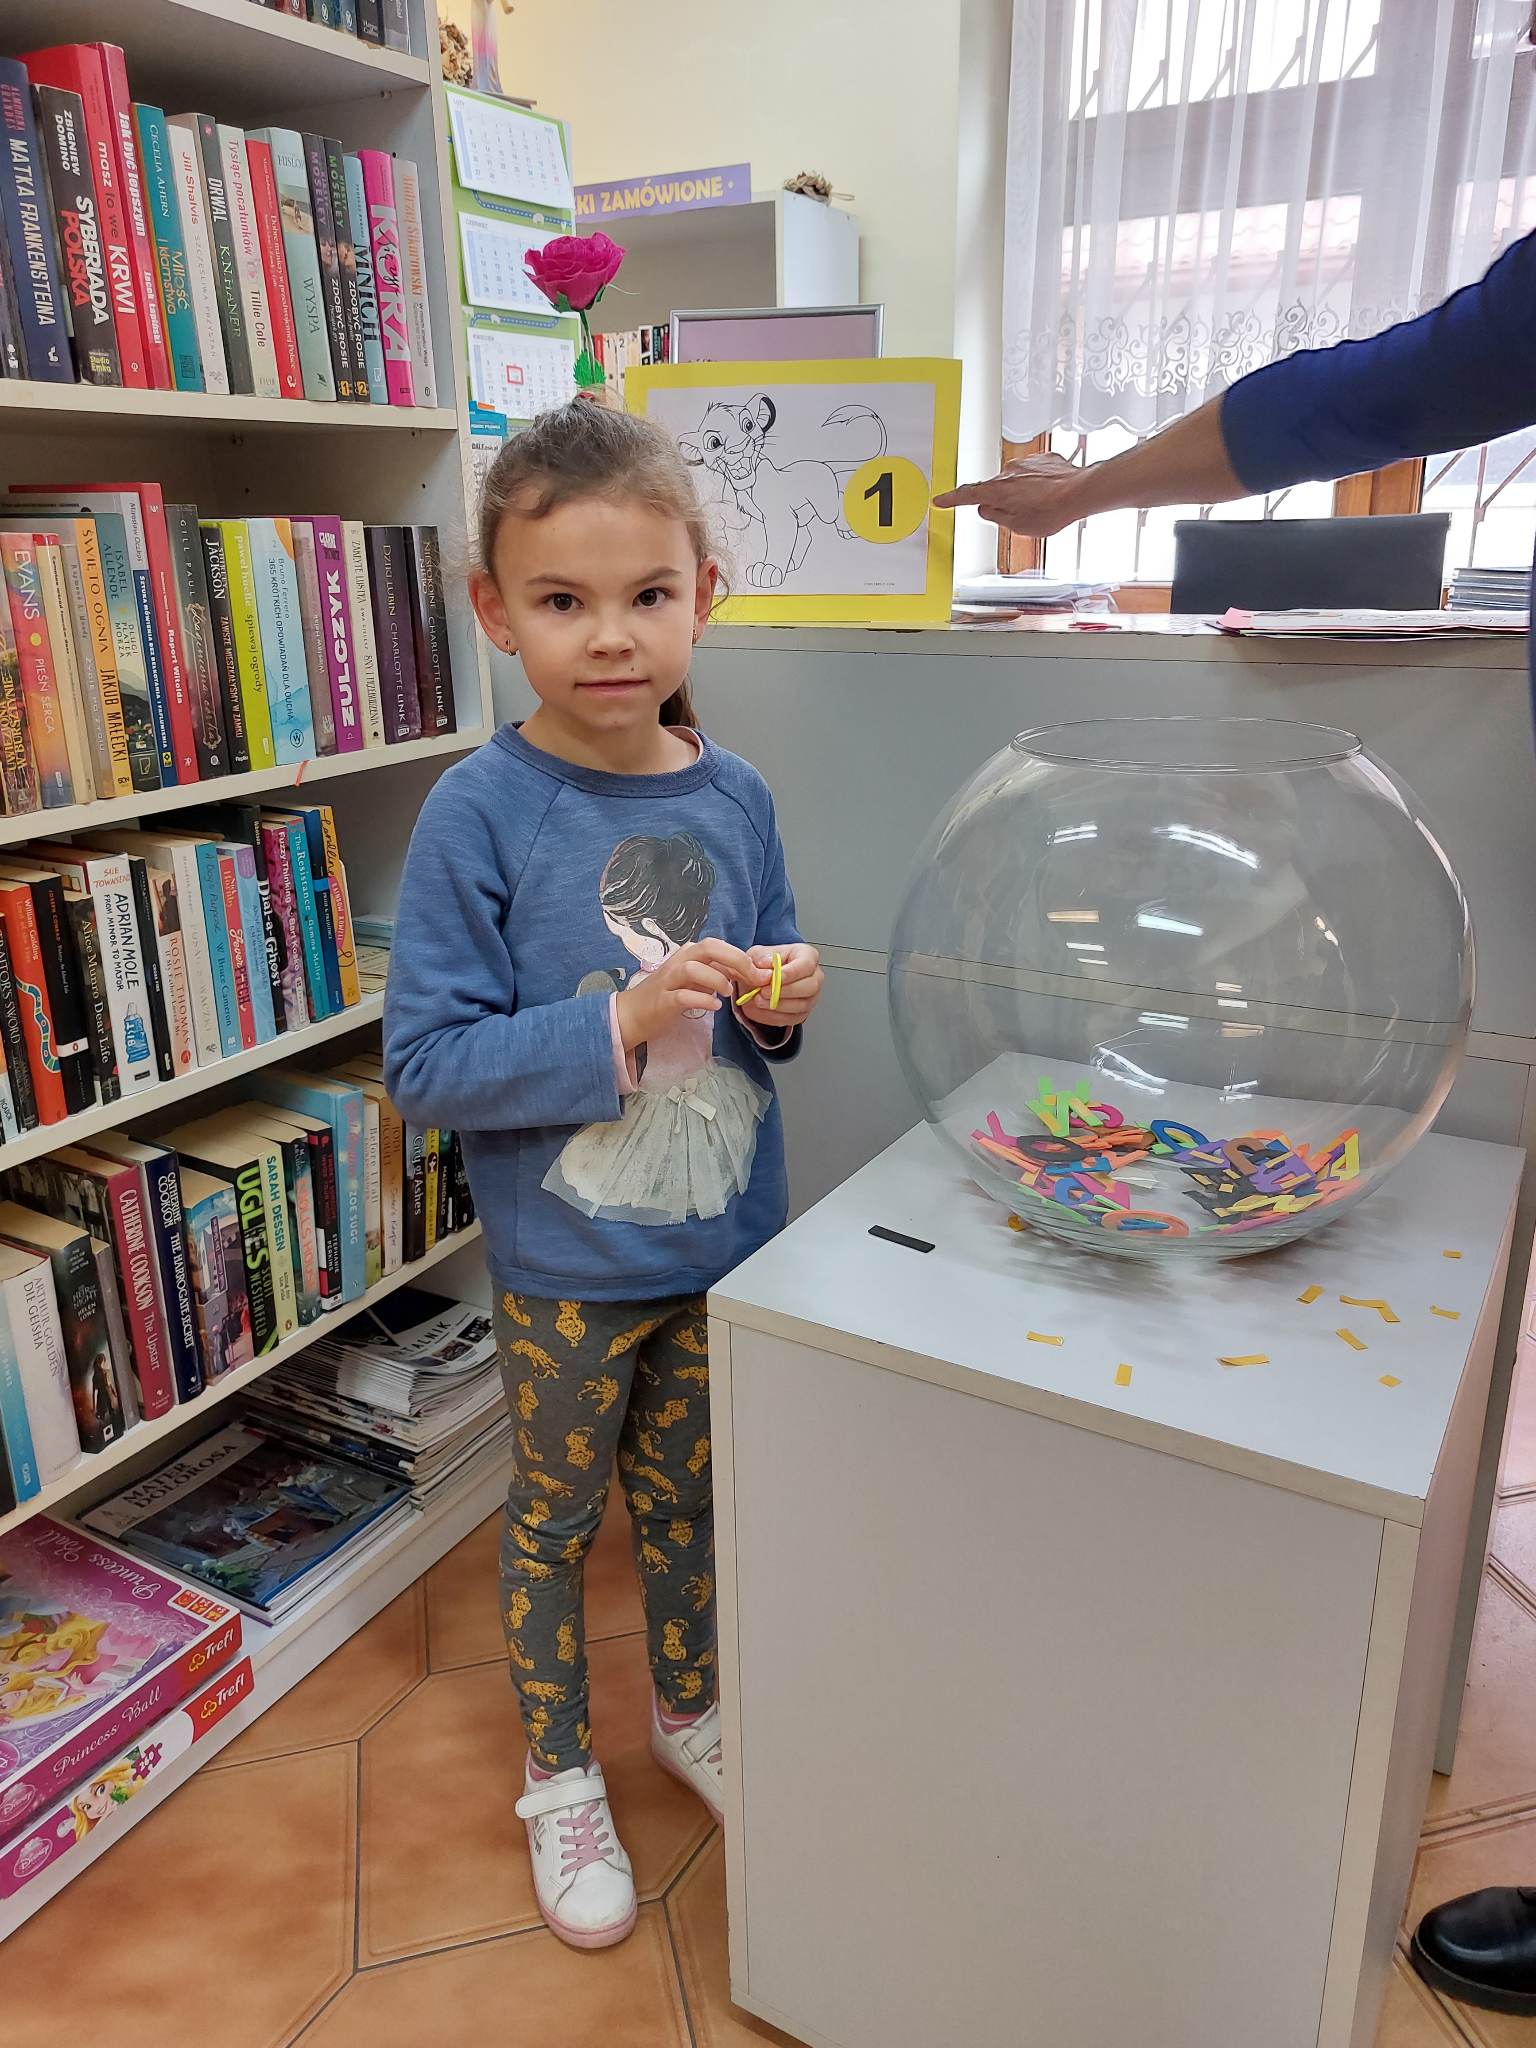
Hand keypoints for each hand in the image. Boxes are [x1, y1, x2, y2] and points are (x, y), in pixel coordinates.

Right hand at [615, 939, 759, 1050]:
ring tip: (727, 994)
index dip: (742, 957)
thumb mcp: (694, 981)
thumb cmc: (666, 996)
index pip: (718, 946)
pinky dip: (701, 1000)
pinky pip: (683, 996)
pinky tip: (713, 1008)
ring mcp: (668, 980)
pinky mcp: (662, 1001)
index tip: (758, 973)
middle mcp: (678, 962)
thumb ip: (715, 973)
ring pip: (693, 968)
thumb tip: (743, 972)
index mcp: (688, 954)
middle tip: (752, 978)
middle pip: (708, 948)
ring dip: (716, 979)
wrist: (632, 1014)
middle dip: (735, 960)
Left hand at [736, 943, 823, 1029]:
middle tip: (764, 991)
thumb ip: (761, 958)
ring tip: (759, 999)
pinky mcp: (802, 1012)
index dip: (791, 972)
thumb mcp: (758, 954)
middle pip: (810, 986)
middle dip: (785, 991)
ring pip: (802, 1005)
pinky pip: (793, 1018)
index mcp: (807, 956)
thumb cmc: (763, 965)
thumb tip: (767, 964)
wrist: (758, 981)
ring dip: (778, 1004)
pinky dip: (775, 1016)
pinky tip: (762, 1009)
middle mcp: (815, 976)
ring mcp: (811, 996)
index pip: (807, 964)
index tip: (774, 977)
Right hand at [933, 452, 1084, 535]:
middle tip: (1019, 517)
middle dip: (1001, 502)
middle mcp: (1008, 473)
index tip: (940, 500)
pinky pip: (1031, 473)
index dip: (951, 499)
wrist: (1079, 492)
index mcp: (997, 491)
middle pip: (994, 489)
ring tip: (1040, 507)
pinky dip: (1035, 484)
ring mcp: (1025, 464)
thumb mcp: (1018, 526)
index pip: (967, 495)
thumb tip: (985, 509)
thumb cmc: (1052, 512)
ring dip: (1021, 493)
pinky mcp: (1041, 460)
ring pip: (1013, 481)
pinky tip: (1048, 495)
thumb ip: (997, 517)